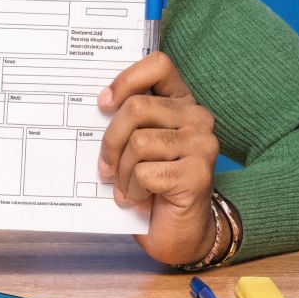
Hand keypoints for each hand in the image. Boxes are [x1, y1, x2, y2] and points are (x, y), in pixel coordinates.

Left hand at [96, 51, 220, 265]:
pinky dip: (132, 190)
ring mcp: (202, 145)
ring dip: (121, 172)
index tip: (104, 104)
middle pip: (136, 108)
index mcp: (181, 103)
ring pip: (138, 143)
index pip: (158, 65)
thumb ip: (127, 121)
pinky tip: (139, 199)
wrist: (180, 232)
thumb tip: (96, 106)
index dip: (127, 80)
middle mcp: (198, 118)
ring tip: (126, 188)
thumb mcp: (137, 145)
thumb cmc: (152, 184)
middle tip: (105, 167)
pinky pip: (145, 173)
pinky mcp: (198, 174)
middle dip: (110, 141)